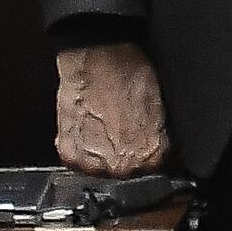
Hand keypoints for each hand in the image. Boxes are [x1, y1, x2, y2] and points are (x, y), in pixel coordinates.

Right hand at [53, 39, 168, 175]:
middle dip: (129, 154)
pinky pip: (81, 159)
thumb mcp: (160, 106)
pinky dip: (85, 147)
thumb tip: (162, 145)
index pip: (160, 168)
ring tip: (106, 127)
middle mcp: (121, 166)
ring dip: (105, 153)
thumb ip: (159, 135)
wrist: (97, 59)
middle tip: (124, 131)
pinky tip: (91, 128)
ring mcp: (93, 163)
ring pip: (104, 168)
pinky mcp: (69, 154)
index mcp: (150, 154)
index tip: (150, 145)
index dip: (155, 153)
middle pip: (130, 172)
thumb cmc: (129, 74)